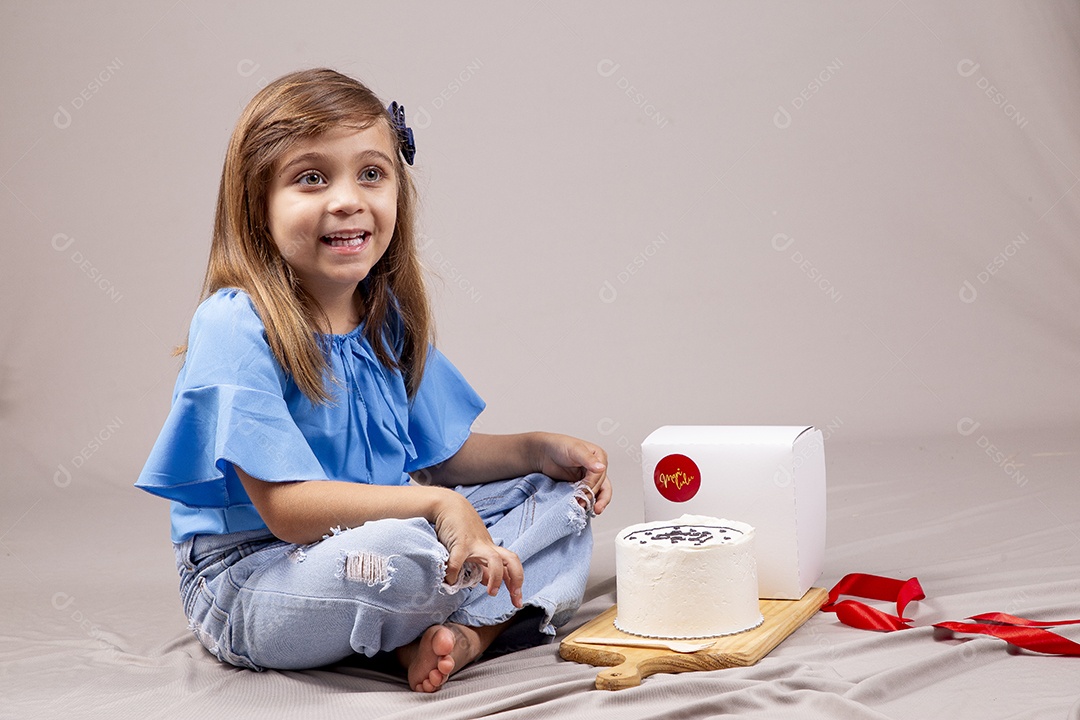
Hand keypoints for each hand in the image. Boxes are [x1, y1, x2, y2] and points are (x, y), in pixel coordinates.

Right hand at [429, 489, 523, 607]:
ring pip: (495, 559)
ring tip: (491, 593)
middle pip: (512, 559)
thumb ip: (480, 565)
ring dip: (496, 578)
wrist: (448, 505)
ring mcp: (475, 544)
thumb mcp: (473, 549)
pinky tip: (449, 581)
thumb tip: (485, 582)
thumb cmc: (460, 528)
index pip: (510, 566)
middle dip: (517, 578)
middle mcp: (486, 546)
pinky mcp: (460, 541)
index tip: (517, 601)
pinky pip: (459, 560)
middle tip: (515, 597)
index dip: (516, 583)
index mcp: (490, 549)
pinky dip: (453, 573)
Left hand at [533, 433, 612, 514]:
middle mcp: (597, 469)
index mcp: (599, 457)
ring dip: (591, 502)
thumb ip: (588, 459)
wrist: (543, 454)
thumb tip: (602, 468)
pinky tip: (581, 507)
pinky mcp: (581, 486)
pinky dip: (585, 503)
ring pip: (598, 494)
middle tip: (581, 503)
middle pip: (601, 487)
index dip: (592, 484)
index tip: (582, 490)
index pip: (600, 475)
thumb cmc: (558, 446)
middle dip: (591, 496)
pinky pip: (588, 497)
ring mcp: (589, 479)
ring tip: (581, 508)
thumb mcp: (575, 450)